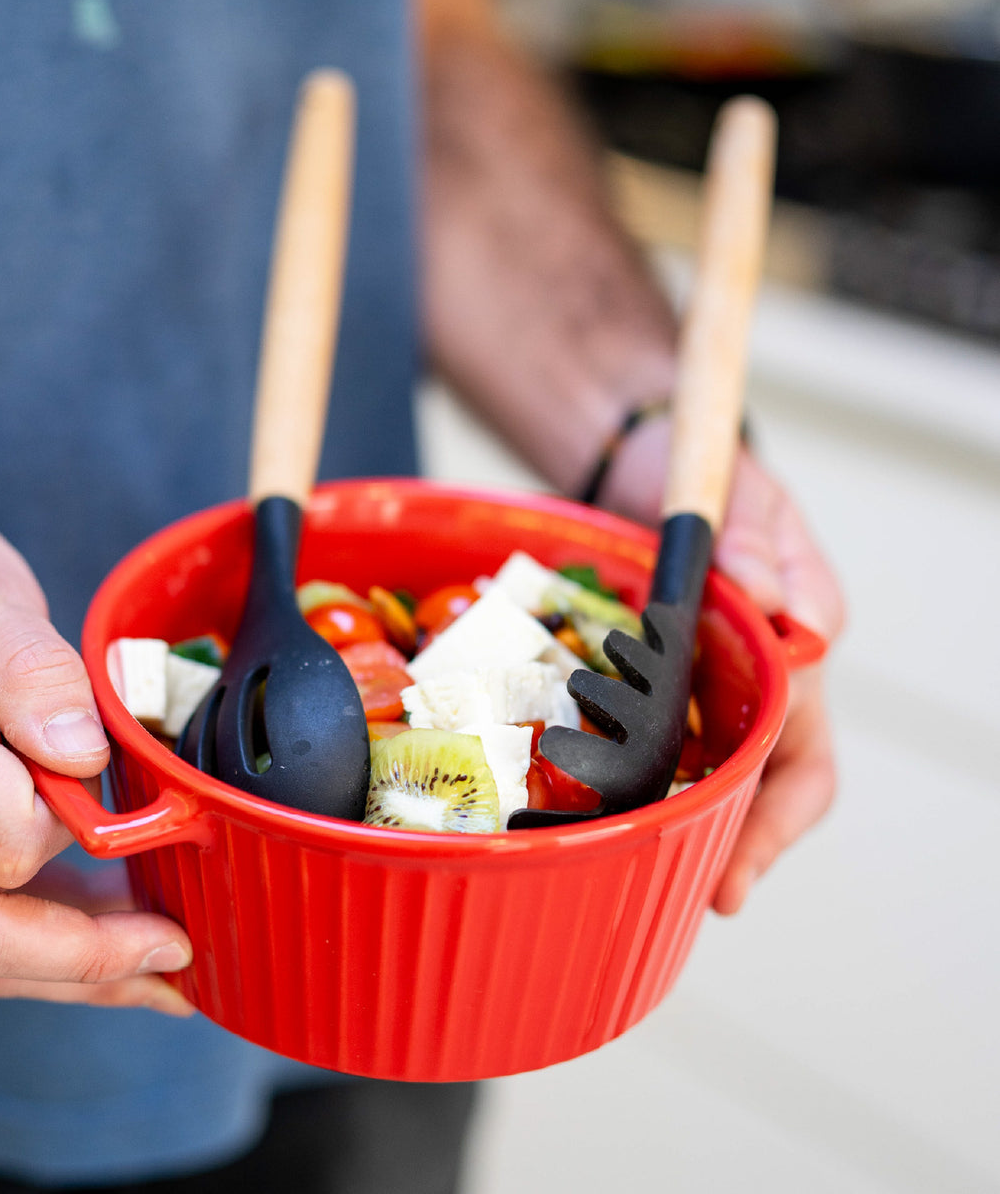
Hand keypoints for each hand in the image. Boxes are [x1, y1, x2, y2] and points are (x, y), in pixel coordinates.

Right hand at [0, 440, 194, 1012]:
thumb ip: (36, 672)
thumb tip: (84, 757)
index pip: (10, 842)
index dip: (91, 839)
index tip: (153, 815)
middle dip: (86, 964)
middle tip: (175, 957)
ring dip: (62, 973)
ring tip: (150, 974)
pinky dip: (28, 944)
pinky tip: (90, 935)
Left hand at [598, 416, 845, 913]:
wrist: (642, 462)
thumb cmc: (712, 482)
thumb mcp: (750, 497)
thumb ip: (764, 543)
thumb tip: (766, 601)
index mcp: (785, 666)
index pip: (799, 768)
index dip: (772, 832)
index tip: (732, 885)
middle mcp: (735, 696)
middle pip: (734, 799)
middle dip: (703, 854)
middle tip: (652, 898)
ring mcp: (675, 695)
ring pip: (673, 783)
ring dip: (650, 827)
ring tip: (604, 869)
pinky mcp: (620, 683)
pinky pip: (615, 742)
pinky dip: (600, 778)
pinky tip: (561, 807)